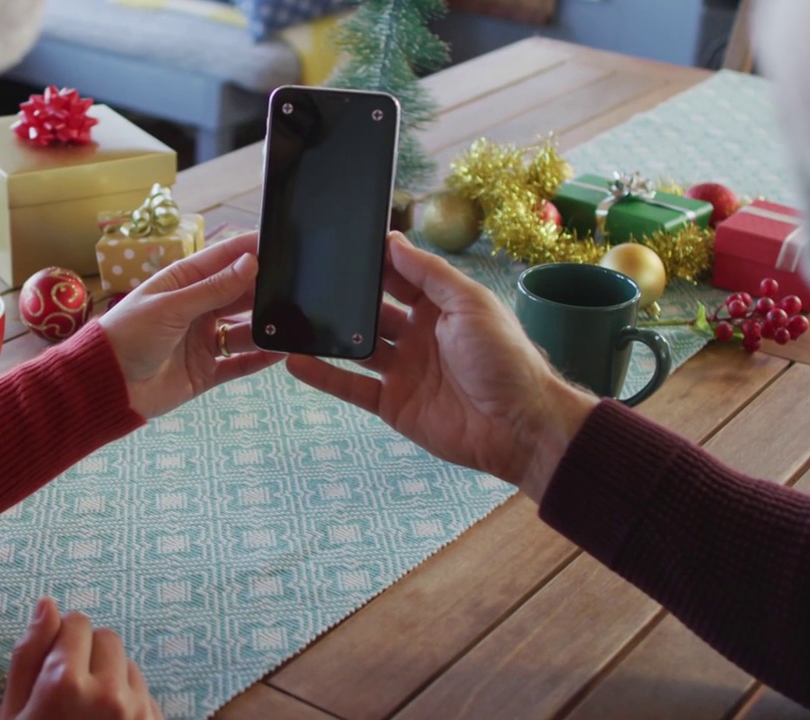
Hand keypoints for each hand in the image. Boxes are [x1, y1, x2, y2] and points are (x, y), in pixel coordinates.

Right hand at [0, 598, 161, 719]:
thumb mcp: (14, 714)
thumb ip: (29, 656)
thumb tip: (46, 603)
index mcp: (65, 684)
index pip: (77, 623)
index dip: (62, 641)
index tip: (53, 664)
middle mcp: (109, 693)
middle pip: (108, 638)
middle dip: (88, 655)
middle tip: (69, 691)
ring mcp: (139, 713)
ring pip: (130, 666)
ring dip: (111, 679)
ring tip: (87, 716)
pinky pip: (146, 694)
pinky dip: (129, 703)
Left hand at [99, 232, 282, 418]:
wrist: (106, 386)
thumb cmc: (128, 336)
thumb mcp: (171, 307)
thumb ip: (214, 289)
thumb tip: (251, 263)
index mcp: (182, 283)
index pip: (222, 260)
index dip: (250, 251)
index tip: (280, 241)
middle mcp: (196, 309)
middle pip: (238, 294)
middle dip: (264, 290)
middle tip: (296, 284)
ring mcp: (202, 341)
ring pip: (244, 330)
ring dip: (265, 325)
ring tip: (294, 319)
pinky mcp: (206, 371)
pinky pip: (239, 363)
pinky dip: (260, 358)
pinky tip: (283, 350)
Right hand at [286, 232, 598, 500]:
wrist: (518, 426)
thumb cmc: (505, 359)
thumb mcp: (470, 304)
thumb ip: (430, 274)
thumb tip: (394, 242)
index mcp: (440, 306)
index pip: (399, 277)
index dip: (374, 262)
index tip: (341, 244)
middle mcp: (418, 335)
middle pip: (372, 310)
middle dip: (344, 296)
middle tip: (307, 278)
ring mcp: (403, 370)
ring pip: (356, 347)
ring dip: (327, 335)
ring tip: (291, 317)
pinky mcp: (392, 404)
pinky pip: (351, 387)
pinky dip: (324, 375)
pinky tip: (295, 361)